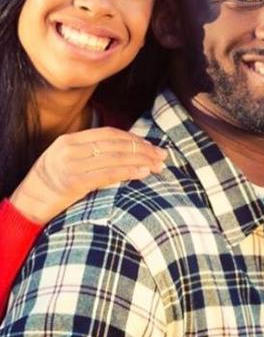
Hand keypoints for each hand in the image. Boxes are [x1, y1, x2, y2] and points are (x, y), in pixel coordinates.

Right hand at [10, 127, 165, 223]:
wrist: (29, 202)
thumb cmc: (51, 185)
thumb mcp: (66, 161)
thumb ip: (87, 154)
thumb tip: (119, 153)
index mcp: (70, 140)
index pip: (108, 134)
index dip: (132, 139)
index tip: (151, 146)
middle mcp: (70, 149)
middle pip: (115, 144)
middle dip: (142, 150)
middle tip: (162, 156)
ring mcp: (71, 165)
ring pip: (114, 158)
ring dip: (140, 161)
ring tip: (158, 166)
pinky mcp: (74, 182)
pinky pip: (107, 174)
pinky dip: (127, 172)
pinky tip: (143, 173)